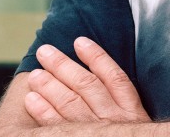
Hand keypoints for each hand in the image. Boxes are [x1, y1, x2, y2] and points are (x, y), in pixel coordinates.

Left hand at [25, 37, 150, 126]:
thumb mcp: (137, 125)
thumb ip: (122, 107)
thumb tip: (99, 82)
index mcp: (131, 110)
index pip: (113, 75)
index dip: (96, 56)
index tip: (79, 41)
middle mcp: (115, 119)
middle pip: (86, 85)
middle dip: (63, 66)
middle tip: (45, 51)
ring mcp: (98, 131)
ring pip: (70, 102)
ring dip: (50, 85)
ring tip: (34, 73)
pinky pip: (59, 126)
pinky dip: (44, 111)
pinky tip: (32, 100)